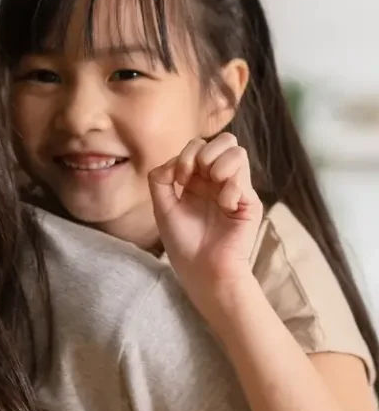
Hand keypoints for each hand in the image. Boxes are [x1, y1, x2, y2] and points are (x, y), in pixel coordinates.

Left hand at [148, 134, 262, 304]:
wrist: (201, 270)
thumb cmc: (183, 242)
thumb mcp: (162, 207)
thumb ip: (161, 179)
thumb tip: (174, 160)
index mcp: (199, 179)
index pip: (200, 145)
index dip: (187, 155)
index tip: (179, 180)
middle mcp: (219, 181)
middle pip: (225, 140)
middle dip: (206, 152)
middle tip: (196, 177)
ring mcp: (236, 189)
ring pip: (238, 152)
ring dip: (219, 164)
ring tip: (213, 186)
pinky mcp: (250, 203)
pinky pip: (243, 179)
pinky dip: (230, 188)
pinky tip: (224, 207)